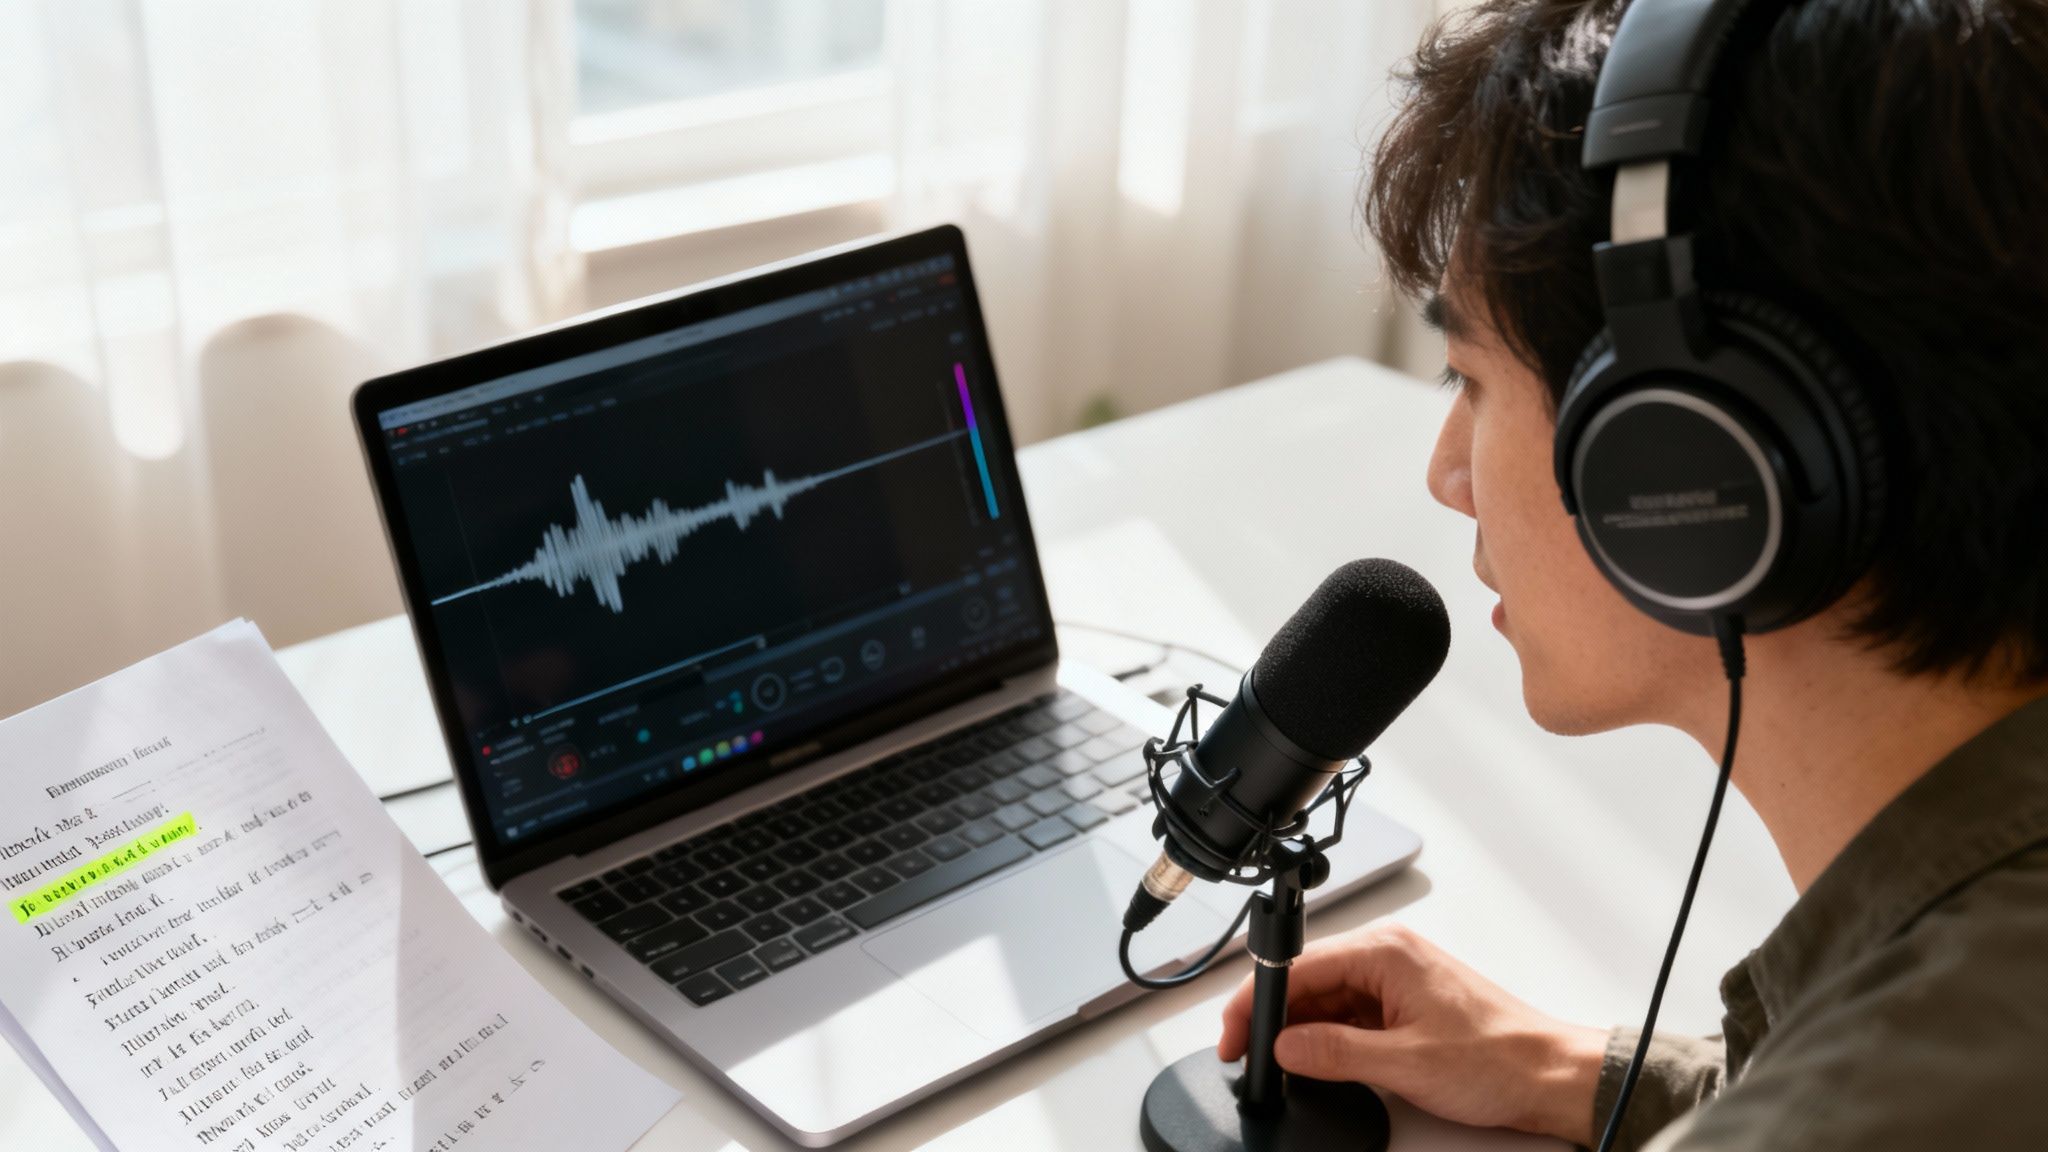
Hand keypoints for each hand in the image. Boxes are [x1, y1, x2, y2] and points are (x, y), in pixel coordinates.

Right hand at [1218, 922, 1607, 1144]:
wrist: (1551, 1075)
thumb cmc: (1500, 1057)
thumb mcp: (1404, 1063)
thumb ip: (1334, 1053)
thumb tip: (1286, 1049)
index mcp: (1386, 951)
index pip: (1298, 967)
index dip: (1256, 1004)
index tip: (1237, 1036)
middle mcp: (1389, 955)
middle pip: (1308, 982)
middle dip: (1276, 1020)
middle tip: (1252, 1058)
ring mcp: (1397, 979)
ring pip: (1327, 1000)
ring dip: (1304, 1032)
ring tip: (1290, 1067)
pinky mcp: (1405, 1003)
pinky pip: (1351, 1015)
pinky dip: (1331, 1038)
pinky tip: (1324, 1063)